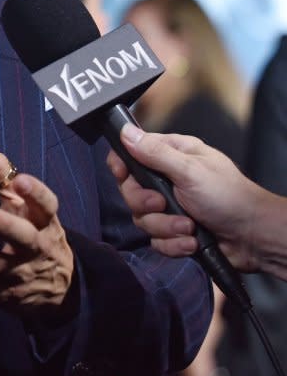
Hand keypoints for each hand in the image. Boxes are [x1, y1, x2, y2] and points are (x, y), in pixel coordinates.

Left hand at [0, 135, 73, 313]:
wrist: (55, 283)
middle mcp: (36, 245)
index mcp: (44, 218)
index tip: (20, 182)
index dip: (36, 193)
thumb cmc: (30, 225)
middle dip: (2, 224)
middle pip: (22, 236)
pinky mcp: (4, 293)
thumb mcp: (20, 198)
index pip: (47, 204)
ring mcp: (20, 272)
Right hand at [107, 124, 259, 270]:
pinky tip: (191, 241)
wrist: (254, 238)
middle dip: (146, 203)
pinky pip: (156, 240)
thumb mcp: (190, 170)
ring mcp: (170, 206)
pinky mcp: (174, 231)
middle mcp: (166, 179)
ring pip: (142, 218)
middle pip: (130, 190)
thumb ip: (155, 153)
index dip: (121, 165)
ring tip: (189, 227)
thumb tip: (126, 132)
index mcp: (171, 155)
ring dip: (166, 227)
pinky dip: (173, 244)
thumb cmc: (229, 196)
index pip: (130, 153)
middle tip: (163, 204)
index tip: (122, 174)